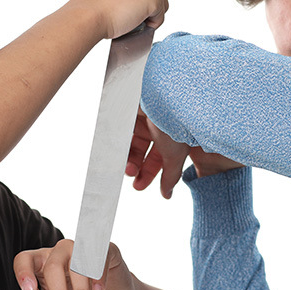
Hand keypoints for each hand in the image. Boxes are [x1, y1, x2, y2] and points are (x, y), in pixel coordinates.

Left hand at [14, 240, 136, 289]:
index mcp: (41, 264)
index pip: (25, 259)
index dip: (24, 272)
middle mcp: (60, 252)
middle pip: (53, 265)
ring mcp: (83, 248)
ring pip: (76, 260)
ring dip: (81, 289)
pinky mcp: (106, 250)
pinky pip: (99, 257)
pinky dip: (98, 276)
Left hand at [126, 108, 242, 197]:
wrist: (165, 94)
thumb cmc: (175, 121)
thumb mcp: (175, 154)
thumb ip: (171, 175)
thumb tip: (167, 195)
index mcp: (172, 135)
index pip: (160, 158)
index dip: (150, 173)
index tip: (140, 187)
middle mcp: (157, 125)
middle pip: (141, 150)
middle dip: (136, 167)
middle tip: (132, 179)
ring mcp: (141, 116)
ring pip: (128, 141)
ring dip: (126, 158)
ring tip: (127, 168)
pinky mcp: (127, 108)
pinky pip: (117, 128)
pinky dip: (115, 143)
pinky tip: (116, 152)